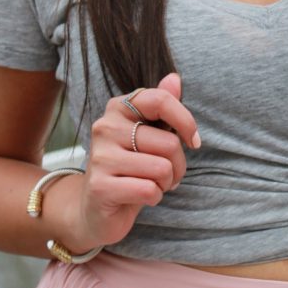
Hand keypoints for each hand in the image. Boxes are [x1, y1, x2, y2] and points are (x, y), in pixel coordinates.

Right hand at [64, 72, 199, 250]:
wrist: (95, 209)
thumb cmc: (129, 168)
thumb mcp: (148, 135)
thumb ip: (161, 106)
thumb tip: (174, 78)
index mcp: (118, 108)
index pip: (160, 100)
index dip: (186, 121)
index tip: (193, 141)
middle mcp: (105, 127)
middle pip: (169, 143)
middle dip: (178, 166)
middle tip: (167, 175)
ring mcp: (100, 156)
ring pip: (162, 169)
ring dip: (166, 184)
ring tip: (152, 184)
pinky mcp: (100, 186)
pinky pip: (149, 190)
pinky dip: (154, 197)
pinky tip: (140, 197)